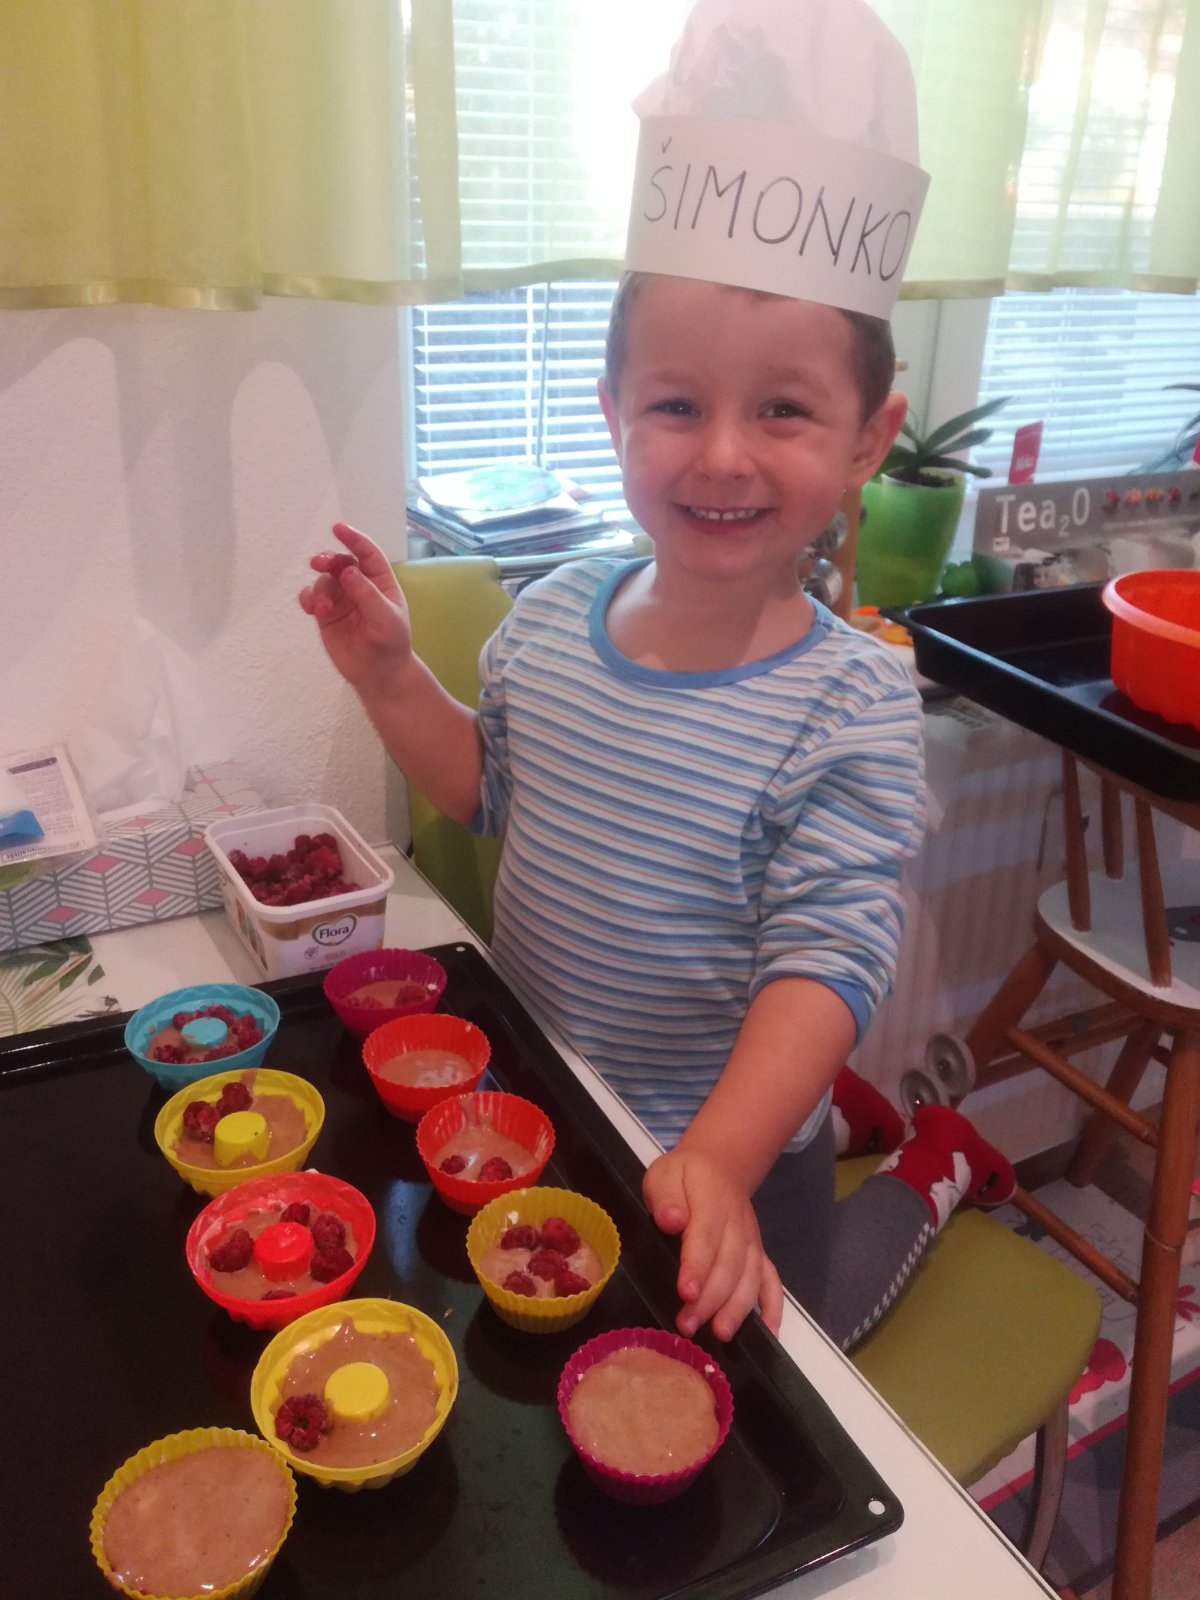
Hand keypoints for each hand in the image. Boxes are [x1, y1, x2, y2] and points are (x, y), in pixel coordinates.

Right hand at [298, 523, 411, 689]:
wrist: (379, 673)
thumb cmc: (390, 643)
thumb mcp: (386, 618)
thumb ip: (367, 594)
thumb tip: (348, 571)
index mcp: (380, 581)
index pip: (367, 553)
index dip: (354, 539)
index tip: (338, 528)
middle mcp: (359, 586)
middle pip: (340, 563)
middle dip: (328, 560)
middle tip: (319, 563)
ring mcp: (341, 599)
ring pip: (323, 581)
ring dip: (319, 590)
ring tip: (322, 609)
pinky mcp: (326, 614)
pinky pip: (311, 598)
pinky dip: (307, 599)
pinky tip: (311, 609)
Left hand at [643, 1146, 782, 1341]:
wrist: (721, 1165)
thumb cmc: (685, 1175)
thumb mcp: (666, 1174)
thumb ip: (666, 1197)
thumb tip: (671, 1220)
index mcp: (711, 1203)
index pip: (706, 1237)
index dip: (697, 1267)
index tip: (686, 1293)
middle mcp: (737, 1225)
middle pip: (729, 1265)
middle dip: (711, 1299)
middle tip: (687, 1325)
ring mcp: (752, 1240)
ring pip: (751, 1277)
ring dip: (737, 1308)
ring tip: (720, 1334)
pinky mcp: (759, 1252)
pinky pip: (771, 1280)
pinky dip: (774, 1306)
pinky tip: (770, 1332)